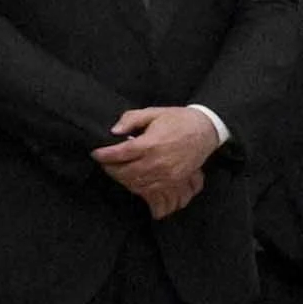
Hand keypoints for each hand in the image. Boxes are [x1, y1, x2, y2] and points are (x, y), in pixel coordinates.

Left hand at [94, 103, 225, 214]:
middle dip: (110, 169)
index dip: (104, 155)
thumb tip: (114, 130)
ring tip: (117, 172)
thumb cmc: (179, 120)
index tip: (96, 153)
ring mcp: (166, 174)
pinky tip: (132, 181)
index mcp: (150, 143)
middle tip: (105, 164)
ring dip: (122, 179)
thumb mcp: (154, 113)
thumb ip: (131, 119)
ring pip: (135, 183)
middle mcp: (157, 162)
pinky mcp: (173, 181)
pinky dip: (138, 188)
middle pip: (125, 172)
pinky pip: (150, 191)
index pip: (120, 153)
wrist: (206, 130)